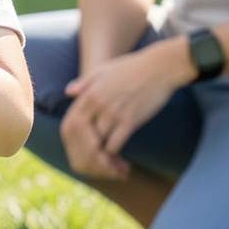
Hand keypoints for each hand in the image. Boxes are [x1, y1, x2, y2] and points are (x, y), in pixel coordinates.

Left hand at [60, 43, 184, 179]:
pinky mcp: (130, 120)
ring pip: (97, 142)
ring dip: (100, 155)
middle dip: (86, 150)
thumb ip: (84, 82)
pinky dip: (114, 153)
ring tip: (107, 161)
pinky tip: (119, 156)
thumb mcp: (104, 70)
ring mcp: (113, 113)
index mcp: (90, 93)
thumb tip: (68, 92)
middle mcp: (98, 104)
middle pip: (82, 135)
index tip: (82, 146)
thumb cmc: (132, 68)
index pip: (72, 121)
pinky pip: (115, 144)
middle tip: (93, 160)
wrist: (159, 67)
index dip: (74, 138)